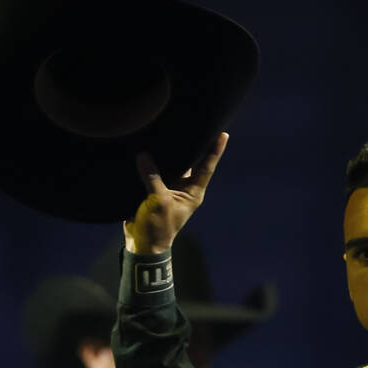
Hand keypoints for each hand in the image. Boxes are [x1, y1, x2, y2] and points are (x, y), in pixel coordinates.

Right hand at [124, 132, 228, 253]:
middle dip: (191, 146)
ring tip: (168, 130)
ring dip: (167, 153)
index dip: (215, 151)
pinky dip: (150, 162)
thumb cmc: (159, 227)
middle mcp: (184, 189)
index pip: (207, 167)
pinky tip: (146, 147)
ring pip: (170, 166)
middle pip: (189, 163)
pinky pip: (153, 172)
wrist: (144, 244)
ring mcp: (169, 189)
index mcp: (193, 192)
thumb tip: (144, 156)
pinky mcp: (153, 191)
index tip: (224, 134)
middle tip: (193, 122)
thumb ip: (152, 177)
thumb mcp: (158, 201)